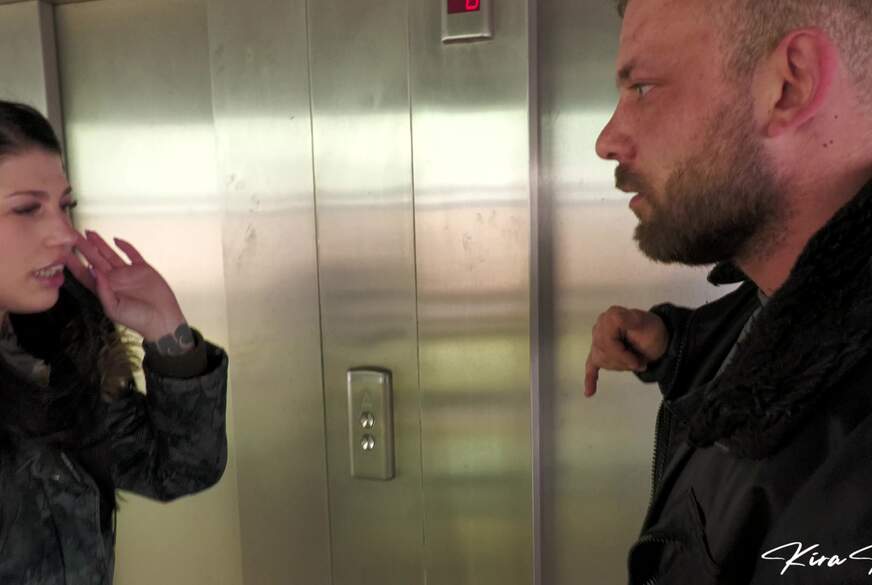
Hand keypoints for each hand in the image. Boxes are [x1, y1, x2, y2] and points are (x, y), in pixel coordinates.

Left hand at [65, 230, 188, 344]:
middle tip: (72, 235)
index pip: (85, 274)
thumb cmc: (138, 319)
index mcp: (105, 290)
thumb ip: (102, 290)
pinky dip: (125, 246)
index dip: (74, 263)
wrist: (163, 319)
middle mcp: (114, 280)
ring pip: (110, 255)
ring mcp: (128, 274)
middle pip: (95, 260)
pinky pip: (132, 254)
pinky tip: (116, 240)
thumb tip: (93, 271)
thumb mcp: (114, 309)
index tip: (62, 252)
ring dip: (100, 244)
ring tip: (89, 233)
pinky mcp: (143, 269)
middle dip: (84, 248)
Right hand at [584, 306, 667, 397]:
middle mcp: (600, 326)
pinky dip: (590, 379)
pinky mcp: (599, 353)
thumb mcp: (646, 323)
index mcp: (610, 317)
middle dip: (623, 362)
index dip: (623, 356)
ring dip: (619, 366)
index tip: (639, 362)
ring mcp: (597, 340)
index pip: (607, 344)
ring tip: (634, 361)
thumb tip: (614, 318)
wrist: (656, 337)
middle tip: (640, 362)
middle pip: (604, 353)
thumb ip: (629, 320)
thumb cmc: (652, 331)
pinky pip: (591, 366)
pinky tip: (589, 392)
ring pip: (601, 361)